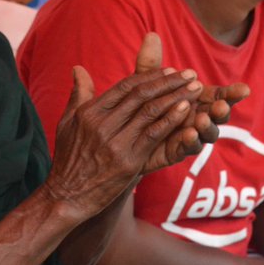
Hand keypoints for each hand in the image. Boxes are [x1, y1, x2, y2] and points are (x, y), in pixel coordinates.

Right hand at [45, 33, 201, 219]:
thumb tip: (78, 68)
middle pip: (141, 95)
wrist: (67, 196)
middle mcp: (102, 124)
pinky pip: (154, 134)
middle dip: (169, 82)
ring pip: (151, 111)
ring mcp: (115, 143)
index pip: (125, 87)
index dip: (150, 77)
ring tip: (196, 88)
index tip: (170, 70)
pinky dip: (171, 119)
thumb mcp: (67, 123)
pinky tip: (187, 110)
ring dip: (177, 97)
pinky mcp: (128, 161)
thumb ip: (78, 95)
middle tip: (190, 74)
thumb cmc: (68, 160)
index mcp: (89, 112)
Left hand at [131, 35, 249, 171]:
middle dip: (222, 110)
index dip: (233, 93)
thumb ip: (151, 63)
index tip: (244, 89)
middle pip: (218, 115)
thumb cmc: (142, 104)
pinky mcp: (178, 151)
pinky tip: (189, 134)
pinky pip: (188, 148)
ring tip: (201, 120)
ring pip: (207, 133)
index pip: (221, 94)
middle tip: (221, 105)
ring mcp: (191, 135)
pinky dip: (190, 141)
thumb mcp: (145, 82)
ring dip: (207, 127)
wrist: (126, 134)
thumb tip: (150, 35)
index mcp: (198, 99)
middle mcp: (199, 117)